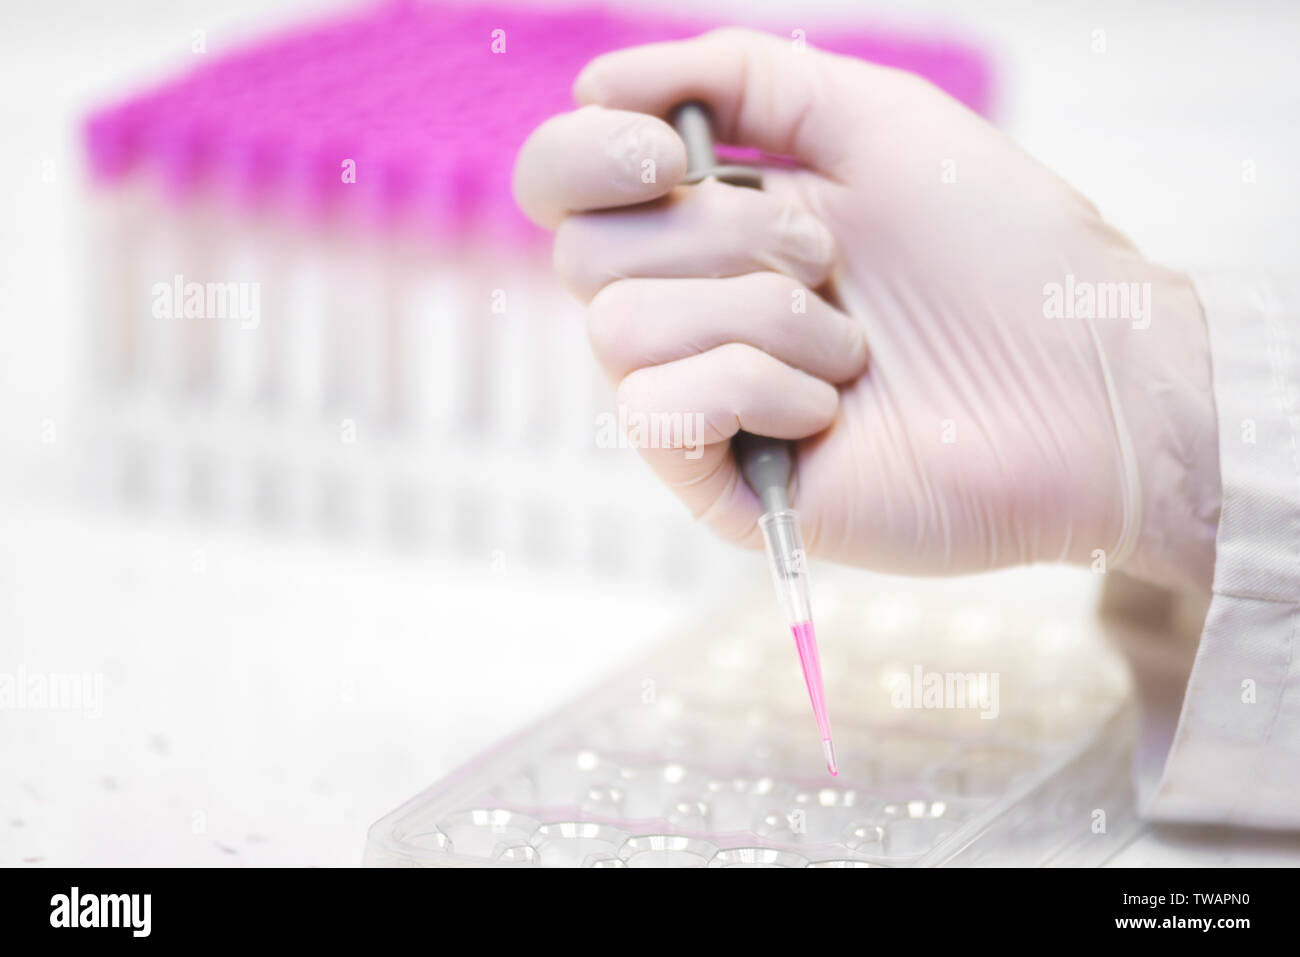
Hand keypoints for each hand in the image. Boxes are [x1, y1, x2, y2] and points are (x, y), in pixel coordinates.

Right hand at [513, 28, 1220, 591]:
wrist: (1087, 382)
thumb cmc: (1000, 252)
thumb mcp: (871, 118)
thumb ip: (738, 76)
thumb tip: (595, 83)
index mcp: (711, 223)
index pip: (563, 185)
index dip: (586, 156)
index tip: (676, 151)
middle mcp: (691, 309)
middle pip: (583, 255)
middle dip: (720, 234)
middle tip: (829, 256)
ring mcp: (703, 399)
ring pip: (620, 329)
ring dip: (762, 314)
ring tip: (855, 345)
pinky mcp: (721, 483)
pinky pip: (657, 412)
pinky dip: (757, 388)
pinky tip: (832, 409)